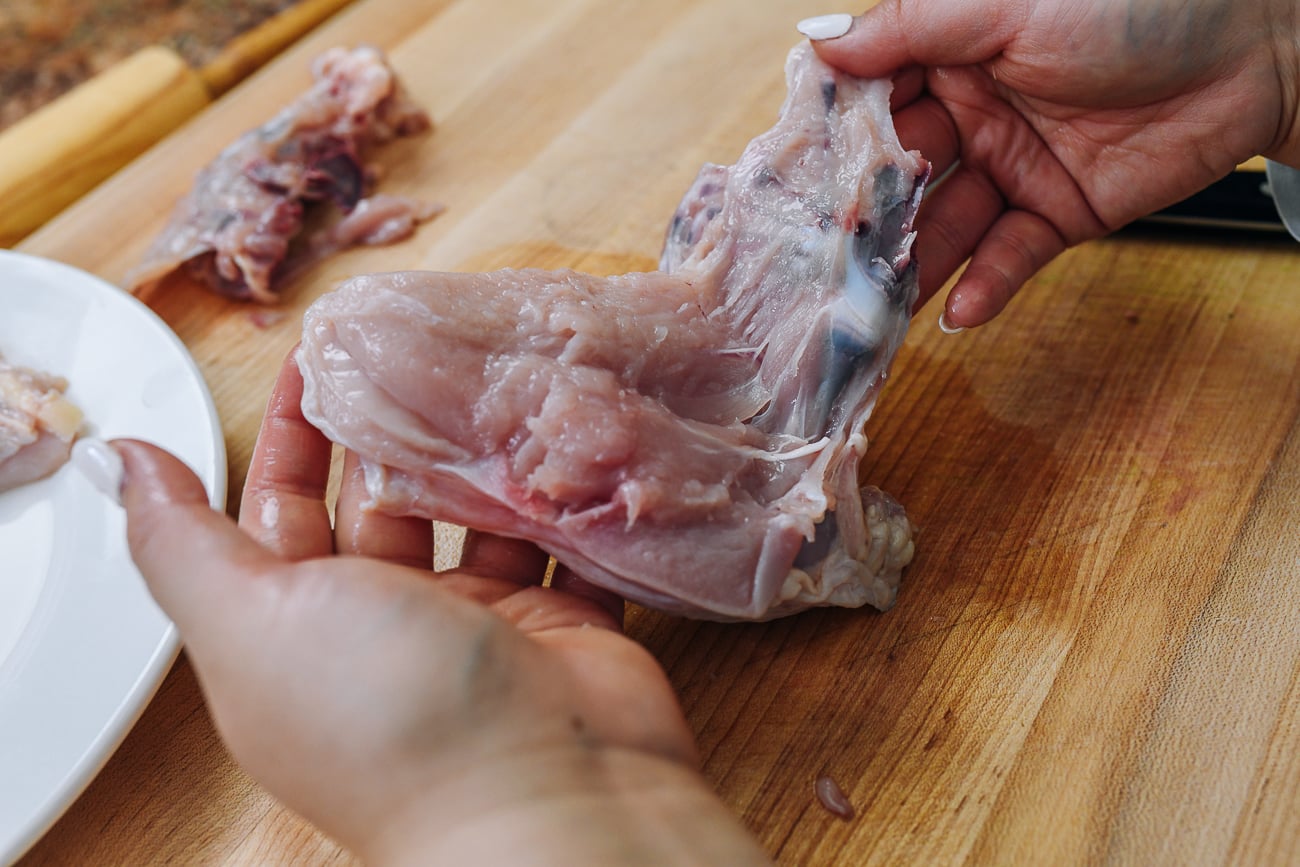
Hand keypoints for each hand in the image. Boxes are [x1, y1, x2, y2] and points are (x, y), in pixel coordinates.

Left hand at [111, 353, 768, 864]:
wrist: (549, 798)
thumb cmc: (388, 716)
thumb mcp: (252, 623)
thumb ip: (180, 542)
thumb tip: (121, 464)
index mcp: (298, 633)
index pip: (280, 508)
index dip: (291, 433)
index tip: (318, 356)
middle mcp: (385, 628)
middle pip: (381, 502)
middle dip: (393, 426)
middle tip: (417, 349)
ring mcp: (477, 626)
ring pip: (470, 513)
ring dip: (478, 454)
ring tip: (494, 380)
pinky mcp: (558, 624)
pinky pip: (552, 540)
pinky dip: (554, 495)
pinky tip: (558, 438)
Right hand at [806, 0, 1299, 327]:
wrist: (1260, 42)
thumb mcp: (1005, 3)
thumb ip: (910, 29)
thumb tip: (817, 45)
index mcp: (952, 55)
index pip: (872, 105)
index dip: (834, 147)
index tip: (794, 188)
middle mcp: (974, 112)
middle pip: (901, 176)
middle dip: (866, 219)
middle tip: (831, 259)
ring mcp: (1015, 166)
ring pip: (948, 225)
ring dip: (915, 266)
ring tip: (879, 304)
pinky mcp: (1060, 212)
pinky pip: (1010, 254)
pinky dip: (985, 286)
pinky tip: (959, 311)